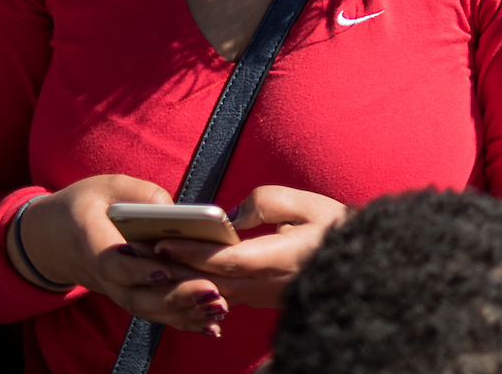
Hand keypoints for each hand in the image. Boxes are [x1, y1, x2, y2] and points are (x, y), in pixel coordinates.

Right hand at [13, 174, 227, 335]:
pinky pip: (150, 312)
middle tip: (212, 292)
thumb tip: (175, 211)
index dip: (136, 270)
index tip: (164, 272)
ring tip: (218, 308)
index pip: (111, 262)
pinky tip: (210, 325)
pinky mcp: (125, 295)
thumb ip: (141, 193)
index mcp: (89, 240)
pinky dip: (179, 320)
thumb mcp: (106, 186)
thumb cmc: (84, 204)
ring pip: (145, 308)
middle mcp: (99, 273)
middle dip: (175, 296)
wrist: (50, 238)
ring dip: (182, 312)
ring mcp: (112, 289)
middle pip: (134, 294)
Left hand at [151, 185, 347, 308]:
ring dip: (179, 281)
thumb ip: (267, 201)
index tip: (164, 239)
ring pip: (210, 293)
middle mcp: (266, 285)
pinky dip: (195, 287)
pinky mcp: (259, 300)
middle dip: (174, 269)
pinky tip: (174, 277)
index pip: (225, 259)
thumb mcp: (307, 203)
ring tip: (149, 264)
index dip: (193, 251)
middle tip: (140, 255)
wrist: (361, 263)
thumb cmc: (334, 227)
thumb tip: (233, 215)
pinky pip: (220, 297)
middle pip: (208, 282)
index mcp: (279, 259)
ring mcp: (262, 296)